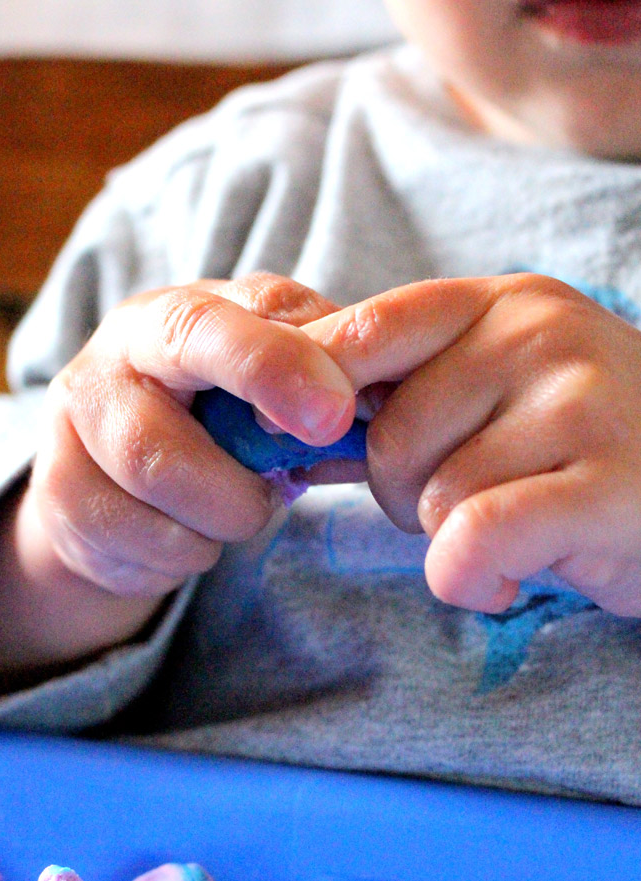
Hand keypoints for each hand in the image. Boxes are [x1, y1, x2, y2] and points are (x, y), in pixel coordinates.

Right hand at [24, 273, 354, 596]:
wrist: (122, 477)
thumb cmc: (218, 417)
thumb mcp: (273, 384)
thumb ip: (327, 383)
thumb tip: (393, 406)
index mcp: (173, 315)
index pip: (213, 328)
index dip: (273, 370)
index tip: (332, 417)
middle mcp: (111, 360)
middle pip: (157, 426)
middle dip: (235, 476)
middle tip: (282, 489)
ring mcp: (73, 429)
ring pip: (154, 490)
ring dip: (221, 517)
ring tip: (239, 506)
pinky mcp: (59, 495)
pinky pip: (141, 544)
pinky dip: (189, 552)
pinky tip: (194, 532)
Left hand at [302, 273, 640, 616]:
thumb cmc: (583, 450)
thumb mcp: (495, 394)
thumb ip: (399, 394)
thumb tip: (274, 412)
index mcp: (501, 304)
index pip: (366, 329)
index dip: (305, 387)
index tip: (281, 436)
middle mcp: (540, 334)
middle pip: (388, 433)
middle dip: (403, 493)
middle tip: (467, 505)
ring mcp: (581, 403)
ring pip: (430, 495)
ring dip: (449, 540)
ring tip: (511, 532)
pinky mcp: (608, 485)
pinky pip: (476, 536)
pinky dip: (471, 576)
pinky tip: (508, 574)